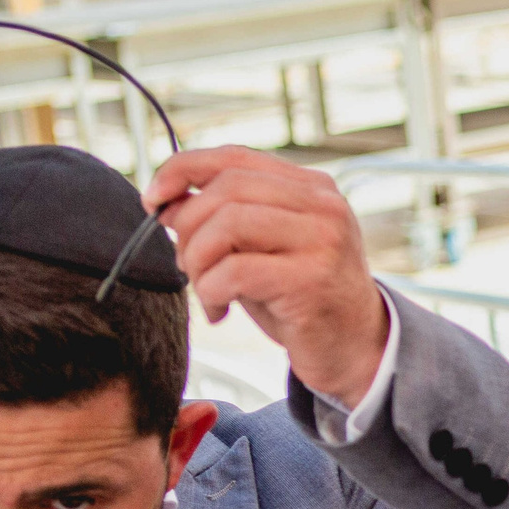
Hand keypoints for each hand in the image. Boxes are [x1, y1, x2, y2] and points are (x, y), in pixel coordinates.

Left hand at [144, 146, 388, 401]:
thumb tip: (165, 202)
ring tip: (204, 289)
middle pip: (226, 189)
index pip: (235, 158)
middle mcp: (323, 205)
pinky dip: (210, 291)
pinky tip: (219, 310)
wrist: (356, 350)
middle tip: (186, 265)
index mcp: (311, 188)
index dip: (182, 170)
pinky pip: (235, 272)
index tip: (152, 200)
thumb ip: (221, 220)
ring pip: (227, 224)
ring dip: (197, 261)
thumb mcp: (260, 250)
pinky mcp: (312, 280)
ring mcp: (323, 240)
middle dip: (187, 228)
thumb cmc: (302, 300)